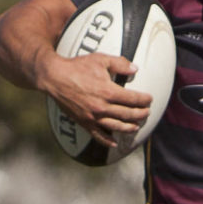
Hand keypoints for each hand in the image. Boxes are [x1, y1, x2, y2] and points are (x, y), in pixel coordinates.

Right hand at [37, 50, 153, 145]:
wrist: (53, 77)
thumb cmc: (76, 67)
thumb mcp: (100, 60)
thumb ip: (120, 64)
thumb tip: (135, 69)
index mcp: (108, 92)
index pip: (133, 99)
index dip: (144, 100)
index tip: (149, 99)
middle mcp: (102, 107)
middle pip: (128, 115)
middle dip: (141, 114)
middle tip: (146, 112)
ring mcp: (93, 116)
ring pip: (116, 127)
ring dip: (129, 128)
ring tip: (136, 126)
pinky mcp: (83, 122)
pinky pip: (98, 135)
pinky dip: (107, 141)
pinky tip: (114, 143)